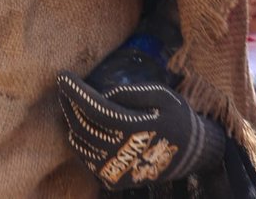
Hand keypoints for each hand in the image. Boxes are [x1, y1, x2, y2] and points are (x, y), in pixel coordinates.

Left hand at [56, 72, 223, 189]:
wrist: (193, 154)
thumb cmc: (177, 118)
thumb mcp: (161, 96)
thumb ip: (130, 93)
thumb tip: (102, 94)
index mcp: (134, 129)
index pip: (94, 108)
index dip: (75, 91)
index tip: (63, 76)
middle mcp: (122, 153)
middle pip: (81, 125)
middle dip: (69, 103)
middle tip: (65, 87)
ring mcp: (116, 171)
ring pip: (79, 143)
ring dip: (72, 121)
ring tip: (72, 104)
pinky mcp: (113, 181)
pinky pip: (86, 158)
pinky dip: (80, 140)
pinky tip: (83, 126)